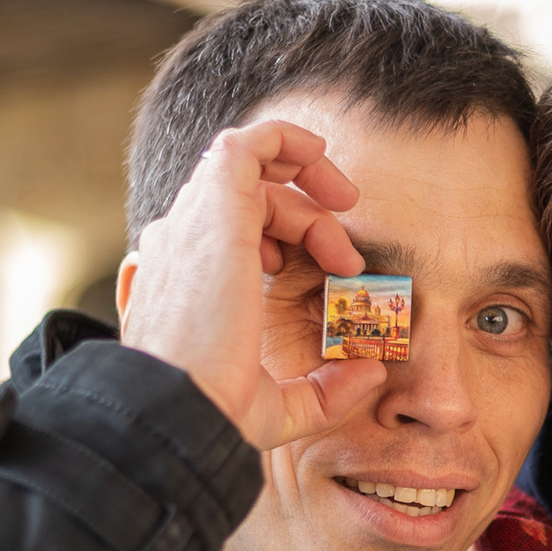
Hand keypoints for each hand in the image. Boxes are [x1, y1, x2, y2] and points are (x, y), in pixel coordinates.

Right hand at [118, 121, 387, 450]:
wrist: (180, 401)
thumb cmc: (214, 411)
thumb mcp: (279, 407)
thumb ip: (326, 390)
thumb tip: (371, 372)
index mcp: (186, 280)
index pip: (231, 230)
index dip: (289, 236)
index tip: (332, 271)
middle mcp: (183, 243)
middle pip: (243, 195)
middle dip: (305, 210)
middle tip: (345, 250)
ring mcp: (196, 220)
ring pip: (249, 166)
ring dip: (305, 181)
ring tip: (345, 207)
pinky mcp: (217, 203)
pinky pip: (248, 142)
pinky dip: (288, 139)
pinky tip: (323, 157)